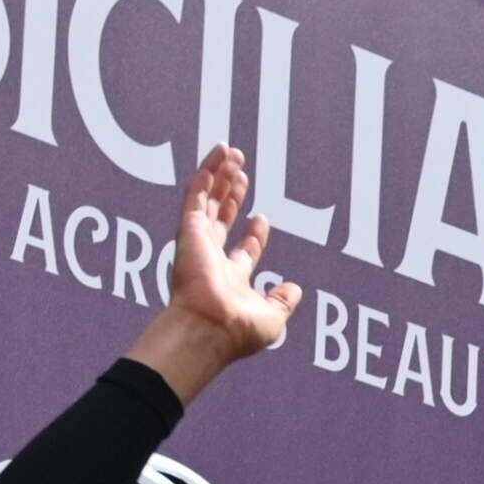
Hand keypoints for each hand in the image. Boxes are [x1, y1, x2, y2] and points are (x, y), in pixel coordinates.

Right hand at [132, 144, 298, 394]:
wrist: (211, 328)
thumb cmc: (237, 331)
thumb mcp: (272, 319)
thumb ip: (282, 301)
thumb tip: (294, 290)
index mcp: (230, 279)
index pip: (241, 250)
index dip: (253, 234)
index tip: (262, 218)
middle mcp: (211, 259)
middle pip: (221, 218)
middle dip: (232, 194)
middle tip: (242, 172)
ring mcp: (198, 242)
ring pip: (208, 199)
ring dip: (220, 175)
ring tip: (233, 152)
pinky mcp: (188, 228)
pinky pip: (197, 191)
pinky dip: (208, 170)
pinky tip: (220, 152)